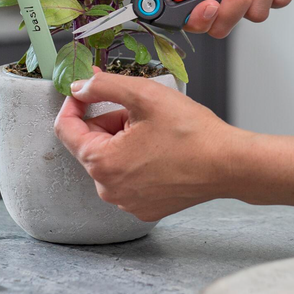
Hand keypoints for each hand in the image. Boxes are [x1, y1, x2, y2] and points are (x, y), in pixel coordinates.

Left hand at [54, 69, 241, 221]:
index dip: (74, 103)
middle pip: (92, 144)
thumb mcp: (144, 95)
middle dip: (110, 122)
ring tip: (156, 131)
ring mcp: (127, 202)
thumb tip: (80, 87)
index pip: (65, 129)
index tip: (88, 89)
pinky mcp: (145, 208)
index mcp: (101, 163)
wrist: (228, 164)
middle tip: (140, 111)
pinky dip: (138, 161)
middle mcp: (109, 189)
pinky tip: (162, 152)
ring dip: (125, 141)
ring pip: (111, 160)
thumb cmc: (192, 133)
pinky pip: (128, 178)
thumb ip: (104, 86)